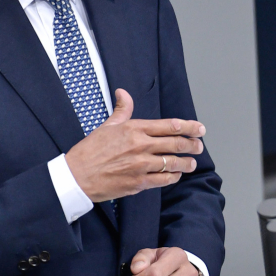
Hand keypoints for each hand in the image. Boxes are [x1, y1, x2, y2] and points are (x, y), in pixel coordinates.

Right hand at [65, 89, 204, 201]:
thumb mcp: (107, 126)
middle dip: (192, 145)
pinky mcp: (138, 182)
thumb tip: (124, 93)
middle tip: (199, 146)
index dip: (189, 127)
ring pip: (173, 162)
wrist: (76, 176)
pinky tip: (176, 175)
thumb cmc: (90, 150)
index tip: (199, 129)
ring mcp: (141, 165)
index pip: (170, 125)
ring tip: (192, 163)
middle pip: (176, 143)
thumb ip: (122, 110)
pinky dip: (173, 176)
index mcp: (134, 129)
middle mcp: (140, 145)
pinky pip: (163, 179)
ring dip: (186, 162)